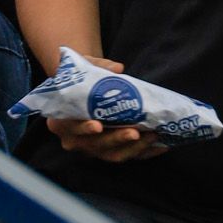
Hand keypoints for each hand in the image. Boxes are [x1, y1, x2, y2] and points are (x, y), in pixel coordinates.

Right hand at [44, 55, 167, 163]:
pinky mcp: (108, 152)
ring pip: (112, 155)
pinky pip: (126, 156)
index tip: (98, 126)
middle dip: (116, 139)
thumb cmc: (80, 80)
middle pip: (95, 145)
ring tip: (151, 136)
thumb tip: (117, 68)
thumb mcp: (84, 68)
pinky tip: (161, 146)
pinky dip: (143, 153)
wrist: (81, 92)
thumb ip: (98, 67)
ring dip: (133, 149)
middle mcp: (75, 140)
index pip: (71, 128)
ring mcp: (92, 149)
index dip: (84, 129)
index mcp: (61, 122)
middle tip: (134, 133)